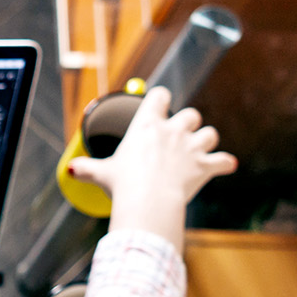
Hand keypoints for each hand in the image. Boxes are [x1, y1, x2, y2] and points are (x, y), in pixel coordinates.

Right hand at [68, 86, 237, 252]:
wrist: (148, 200)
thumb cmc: (123, 184)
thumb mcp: (102, 174)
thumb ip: (88, 168)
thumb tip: (71, 170)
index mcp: (147, 126)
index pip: (160, 96)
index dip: (161, 99)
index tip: (160, 103)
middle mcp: (173, 131)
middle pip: (190, 115)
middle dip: (187, 124)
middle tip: (179, 137)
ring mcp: (192, 147)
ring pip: (211, 133)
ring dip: (207, 140)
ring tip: (200, 150)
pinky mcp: (205, 166)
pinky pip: (223, 161)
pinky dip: (224, 163)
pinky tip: (225, 166)